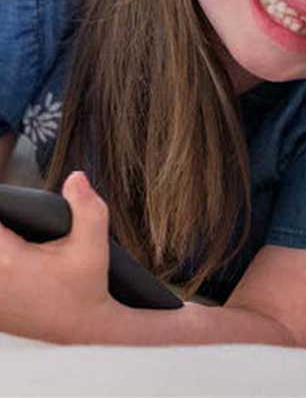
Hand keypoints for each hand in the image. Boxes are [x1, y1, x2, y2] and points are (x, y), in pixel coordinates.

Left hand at [0, 171, 115, 342]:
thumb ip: (87, 207)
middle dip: (4, 224)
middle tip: (19, 220)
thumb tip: (76, 177)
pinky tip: (18, 258)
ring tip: (21, 239)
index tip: (12, 206)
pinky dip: (3, 261)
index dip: (3, 207)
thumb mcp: (94, 245)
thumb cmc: (87, 286)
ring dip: (3, 242)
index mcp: (8, 258)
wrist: (80, 330)